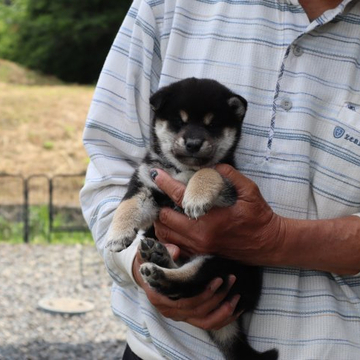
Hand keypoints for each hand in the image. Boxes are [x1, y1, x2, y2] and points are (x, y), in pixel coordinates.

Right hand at [132, 243, 241, 329]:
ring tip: (237, 295)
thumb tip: (176, 251)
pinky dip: (223, 319)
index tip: (218, 279)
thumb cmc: (150, 263)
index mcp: (158, 297)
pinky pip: (208, 325)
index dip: (203, 294)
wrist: (147, 275)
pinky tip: (237, 308)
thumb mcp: (150, 255)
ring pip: (205, 322)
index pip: (184, 302)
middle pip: (197, 310)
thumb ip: (163, 251)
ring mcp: (179, 316)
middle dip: (217, 297)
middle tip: (230, 279)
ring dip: (223, 310)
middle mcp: (169, 311)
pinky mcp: (188, 318)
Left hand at [152, 164, 284, 265]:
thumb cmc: (259, 218)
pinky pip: (173, 245)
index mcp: (211, 219)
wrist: (268, 244)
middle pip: (164, 218)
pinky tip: (171, 223)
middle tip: (160, 192)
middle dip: (159, 203)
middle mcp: (200, 236)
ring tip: (163, 206)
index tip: (155, 173)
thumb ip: (232, 176)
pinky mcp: (199, 254)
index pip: (180, 197)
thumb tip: (215, 165)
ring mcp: (198, 248)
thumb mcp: (250, 192)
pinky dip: (167, 234)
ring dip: (161, 220)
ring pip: (165, 234)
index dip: (165, 183)